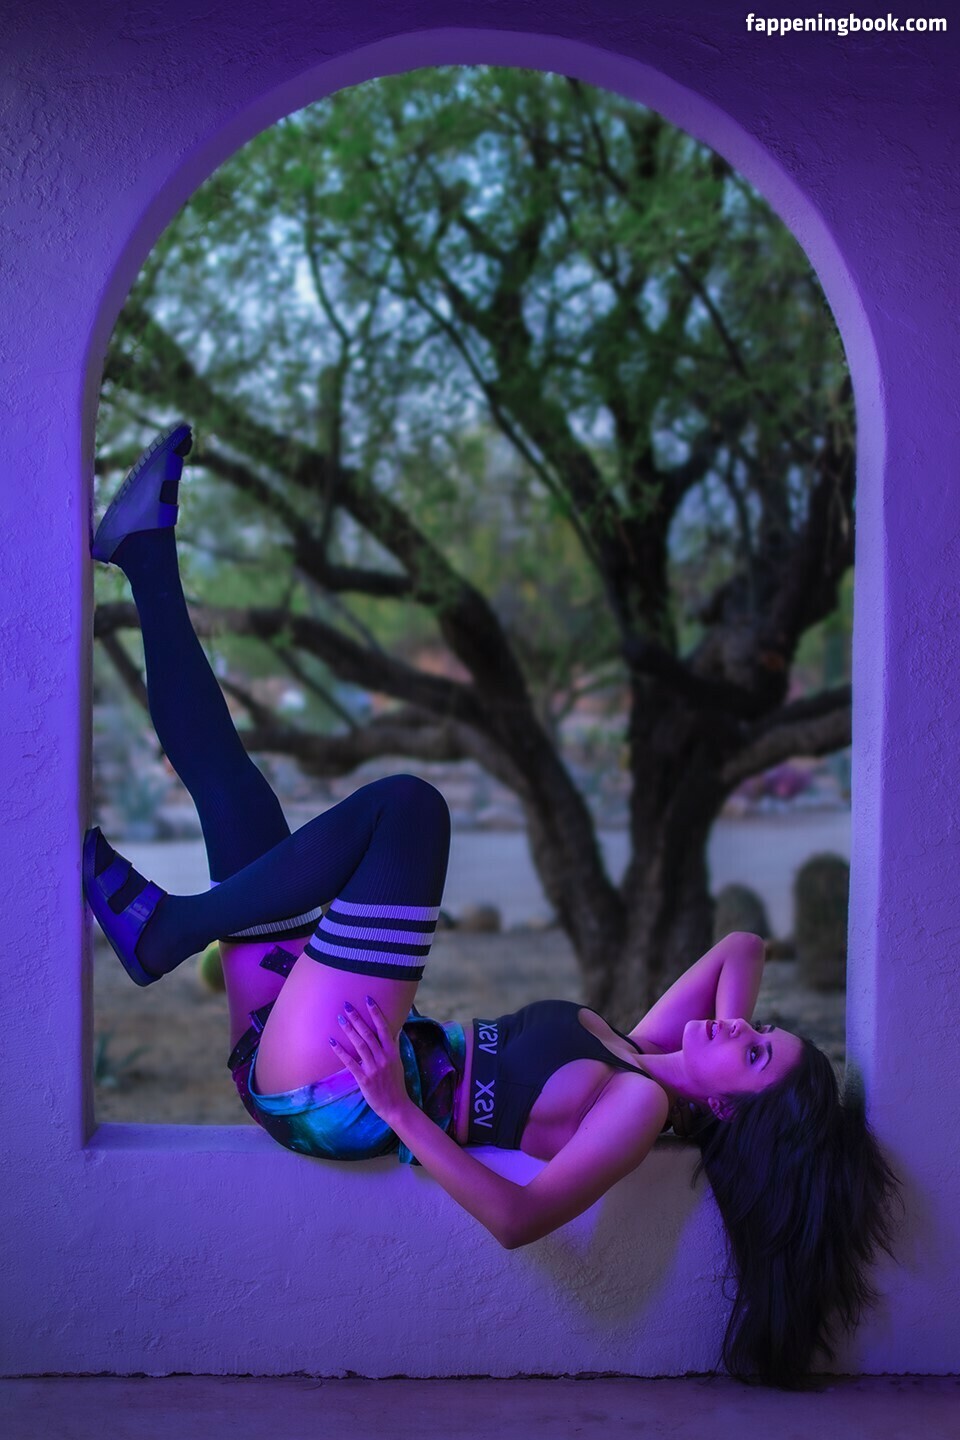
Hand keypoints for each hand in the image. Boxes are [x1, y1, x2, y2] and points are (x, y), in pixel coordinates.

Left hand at [329, 998, 409, 1125]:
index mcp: (392, 1052)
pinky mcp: (364, 1079)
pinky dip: (341, 1052)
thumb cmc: (396, 1083)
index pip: (383, 1028)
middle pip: (369, 1034)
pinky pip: (351, 1063)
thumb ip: (395, 1044)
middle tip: (347, 1005)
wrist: (396, 1106)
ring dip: (349, 1031)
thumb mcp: (398, 1061)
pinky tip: (333, 1042)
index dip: (376, 1013)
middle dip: (358, 1018)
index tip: (368, 999)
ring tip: (340, 1018)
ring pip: (360, 1045)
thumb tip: (395, 1028)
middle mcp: (383, 1058)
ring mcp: (373, 1068)